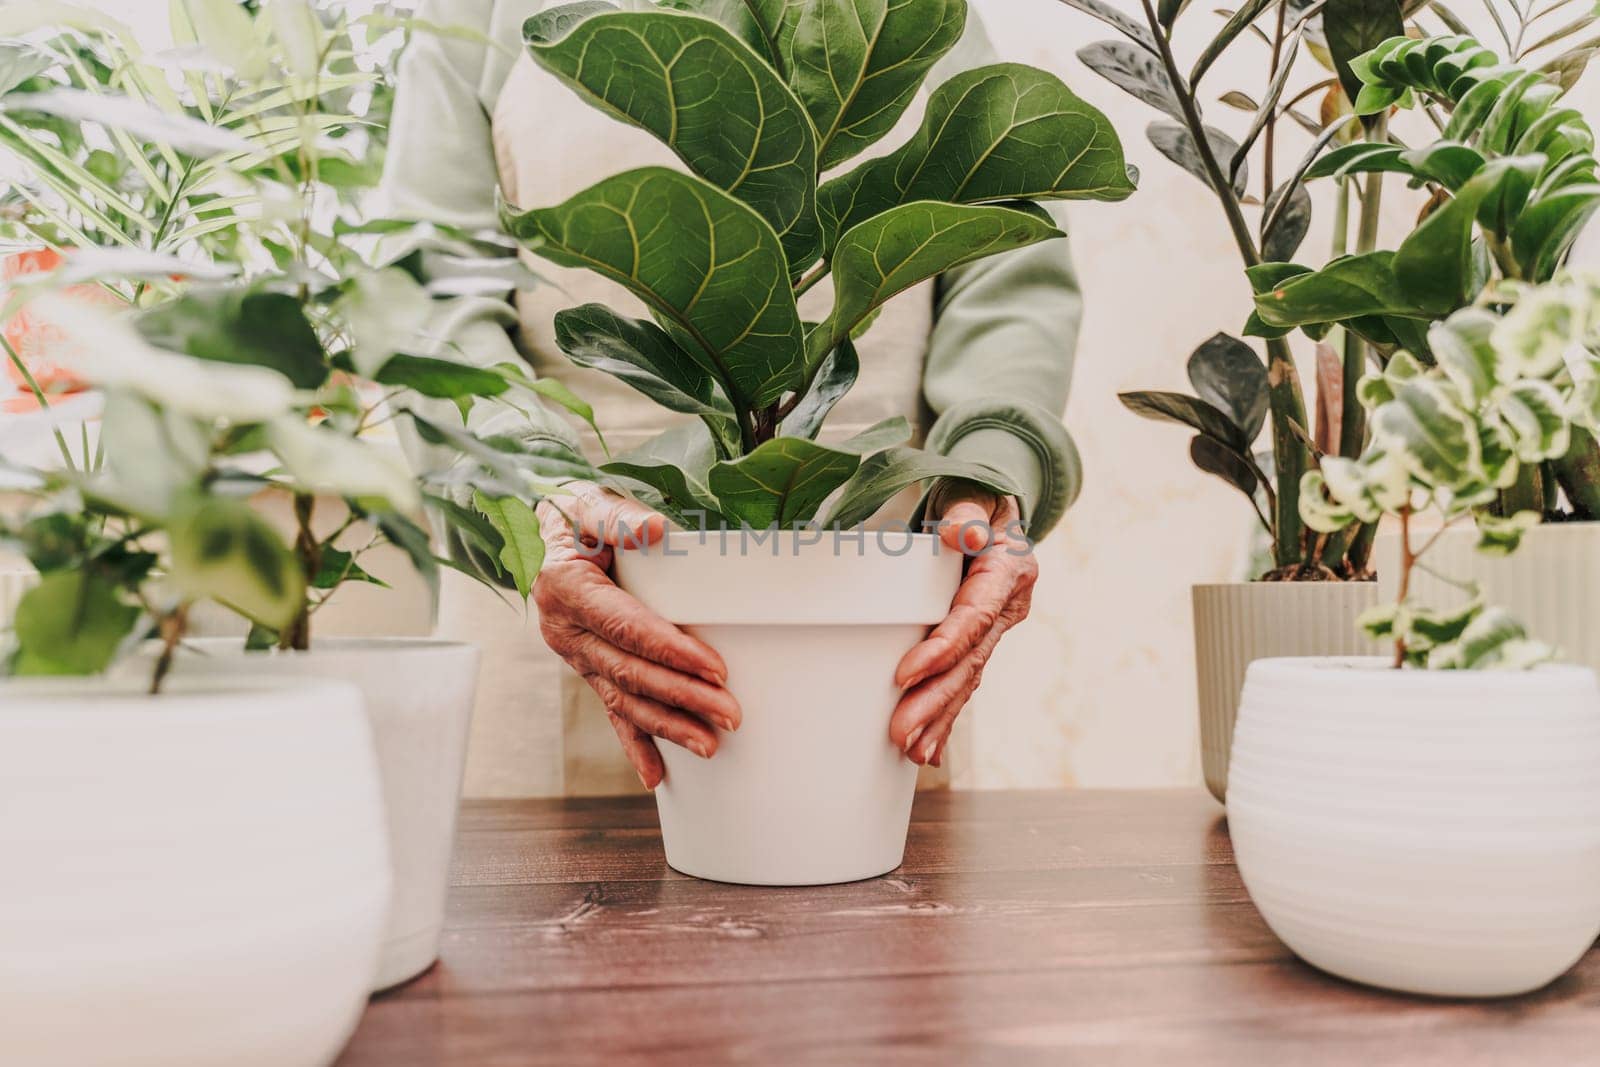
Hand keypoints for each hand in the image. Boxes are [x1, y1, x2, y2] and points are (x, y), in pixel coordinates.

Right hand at [533, 483, 739, 789]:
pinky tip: (656, 775)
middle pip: (630, 672)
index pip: (627, 628)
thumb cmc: (572, 515)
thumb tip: (657, 532)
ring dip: (668, 726)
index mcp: (568, 590)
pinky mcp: (586, 668)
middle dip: (683, 697)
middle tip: (730, 714)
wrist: (536, 531)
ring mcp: (575, 655)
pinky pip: (610, 711)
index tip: (714, 669)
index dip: (671, 651)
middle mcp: (566, 630)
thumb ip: (618, 516)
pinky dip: (634, 744)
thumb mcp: (587, 502)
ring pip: (623, 699)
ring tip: (710, 745)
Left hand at [889, 488, 1037, 766]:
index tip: (906, 673)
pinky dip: (946, 717)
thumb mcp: (974, 495)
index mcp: (1008, 573)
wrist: (995, 507)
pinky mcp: (979, 642)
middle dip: (935, 701)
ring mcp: (995, 630)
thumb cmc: (976, 498)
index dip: (943, 648)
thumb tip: (960, 535)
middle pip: (969, 661)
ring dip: (939, 718)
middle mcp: (1007, 608)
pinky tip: (927, 751)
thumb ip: (966, 513)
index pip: (974, 618)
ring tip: (911, 751)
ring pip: (967, 680)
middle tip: (900, 733)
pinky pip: (963, 683)